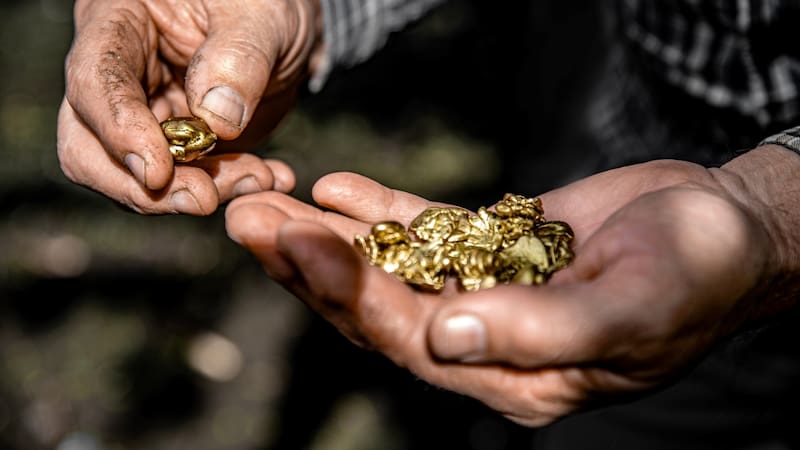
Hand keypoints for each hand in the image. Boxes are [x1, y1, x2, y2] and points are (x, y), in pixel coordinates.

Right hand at [57, 0, 321, 213]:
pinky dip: (226, 190)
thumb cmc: (264, 4)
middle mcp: (120, 76)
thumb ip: (239, 58)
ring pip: (138, 179)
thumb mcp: (262, 15)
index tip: (158, 172)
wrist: (287, 31)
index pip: (94, 80)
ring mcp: (146, 117)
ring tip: (259, 178)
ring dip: (195, 192)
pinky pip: (187, 185)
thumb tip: (216, 121)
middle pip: (89, 146)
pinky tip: (268, 178)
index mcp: (120, 23)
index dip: (118, 130)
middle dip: (142, 186)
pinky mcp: (178, 150)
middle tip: (203, 199)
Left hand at [225, 146, 797, 425]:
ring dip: (328, 237)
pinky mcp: (494, 248)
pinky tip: (337, 188)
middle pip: (379, 307)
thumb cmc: (694, 274)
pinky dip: (382, 211)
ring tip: (267, 203)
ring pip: (389, 269)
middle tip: (247, 219)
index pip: (410, 341)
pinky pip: (426, 232)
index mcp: (514, 375)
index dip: (349, 293)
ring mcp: (486, 293)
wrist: (725, 229)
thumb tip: (443, 337)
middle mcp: (487, 341)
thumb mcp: (631, 307)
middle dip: (311, 266)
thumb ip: (538, 333)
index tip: (294, 242)